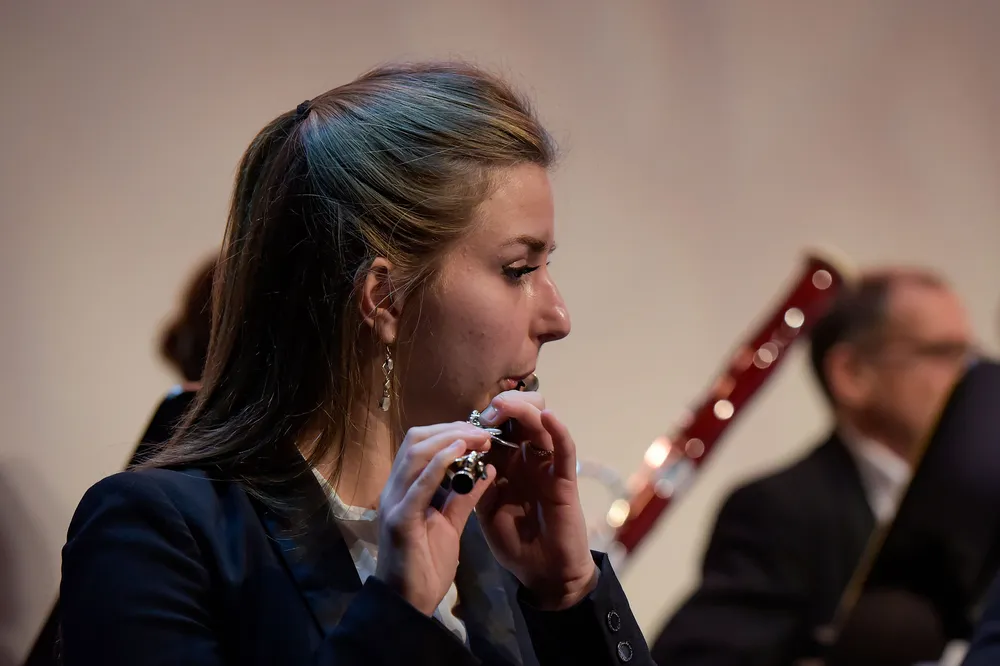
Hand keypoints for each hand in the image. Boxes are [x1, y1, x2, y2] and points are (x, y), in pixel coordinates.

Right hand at [375, 422, 495, 615]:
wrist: (409, 603)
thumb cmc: (426, 565)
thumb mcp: (451, 523)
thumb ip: (465, 496)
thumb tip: (486, 469)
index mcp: (405, 488)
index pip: (420, 444)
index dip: (449, 431)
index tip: (479, 431)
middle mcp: (394, 489)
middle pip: (415, 440)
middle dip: (451, 428)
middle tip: (483, 430)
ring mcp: (394, 502)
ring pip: (415, 453)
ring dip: (449, 439)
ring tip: (477, 436)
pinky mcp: (400, 519)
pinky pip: (419, 484)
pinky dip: (439, 463)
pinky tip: (460, 451)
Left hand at [475, 392, 597, 609]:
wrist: (544, 574)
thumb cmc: (516, 543)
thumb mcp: (486, 510)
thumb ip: (475, 484)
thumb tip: (455, 458)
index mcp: (508, 465)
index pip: (499, 429)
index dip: (483, 419)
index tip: (464, 420)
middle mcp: (528, 459)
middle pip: (522, 417)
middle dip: (504, 407)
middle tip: (487, 414)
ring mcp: (547, 467)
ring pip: (542, 424)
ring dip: (523, 410)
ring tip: (505, 407)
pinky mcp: (565, 480)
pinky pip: (565, 449)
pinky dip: (559, 430)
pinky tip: (548, 418)